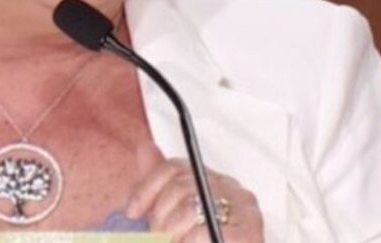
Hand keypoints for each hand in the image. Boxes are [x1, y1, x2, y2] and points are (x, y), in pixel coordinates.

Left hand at [125, 144, 263, 242]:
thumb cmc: (200, 240)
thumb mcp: (174, 216)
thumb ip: (160, 186)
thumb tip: (144, 147)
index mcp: (212, 181)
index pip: (173, 168)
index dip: (146, 189)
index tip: (132, 212)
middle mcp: (231, 189)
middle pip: (180, 187)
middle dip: (159, 218)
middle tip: (156, 236)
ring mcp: (244, 210)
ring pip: (189, 209)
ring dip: (172, 234)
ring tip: (175, 241)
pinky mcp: (248, 232)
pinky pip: (201, 233)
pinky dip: (187, 242)